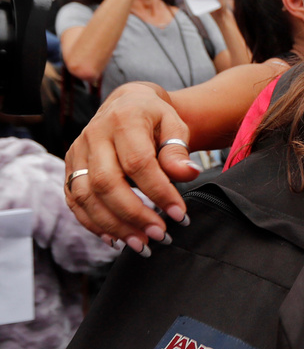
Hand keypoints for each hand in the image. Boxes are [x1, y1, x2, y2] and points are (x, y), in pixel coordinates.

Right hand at [64, 83, 201, 255]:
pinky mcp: (71, 168)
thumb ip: (178, 150)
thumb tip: (188, 174)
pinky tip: (116, 238)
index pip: (138, 163)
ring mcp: (78, 153)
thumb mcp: (174, 125)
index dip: (159, 192)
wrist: (127, 104)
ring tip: (141, 244)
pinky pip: (75, 200)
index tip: (180, 214)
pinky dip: (93, 223)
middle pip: (106, 183)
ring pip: (86, 196)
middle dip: (134, 214)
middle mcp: (94, 136)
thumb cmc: (155, 118)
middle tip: (159, 234)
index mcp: (123, 120)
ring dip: (114, 225)